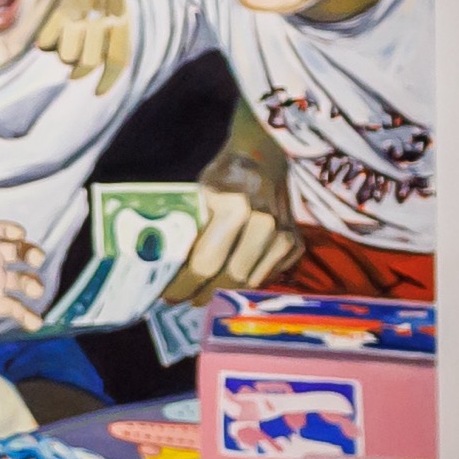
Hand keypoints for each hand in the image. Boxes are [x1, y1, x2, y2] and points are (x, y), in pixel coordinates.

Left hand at [0, 221, 41, 330]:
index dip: (9, 230)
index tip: (18, 233)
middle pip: (17, 253)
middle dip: (30, 253)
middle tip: (36, 259)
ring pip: (19, 280)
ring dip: (32, 284)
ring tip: (36, 292)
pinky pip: (12, 308)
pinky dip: (25, 315)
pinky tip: (35, 322)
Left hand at [167, 181, 305, 298]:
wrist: (262, 158)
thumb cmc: (221, 179)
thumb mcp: (196, 196)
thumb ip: (187, 230)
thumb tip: (162, 269)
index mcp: (235, 208)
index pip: (205, 262)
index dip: (184, 285)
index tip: (167, 297)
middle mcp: (265, 223)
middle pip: (230, 278)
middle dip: (204, 295)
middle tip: (185, 300)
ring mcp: (285, 235)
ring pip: (251, 283)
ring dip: (226, 294)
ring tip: (204, 294)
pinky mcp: (296, 244)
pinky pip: (268, 277)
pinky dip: (248, 282)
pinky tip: (231, 280)